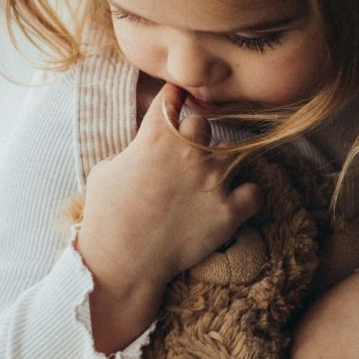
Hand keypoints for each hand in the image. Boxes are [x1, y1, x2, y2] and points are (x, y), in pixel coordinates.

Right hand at [76, 82, 261, 351]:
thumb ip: (132, 150)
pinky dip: (247, 196)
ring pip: (233, 151)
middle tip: (187, 155)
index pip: (173, 96)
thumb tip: (143, 148)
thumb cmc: (105, 217)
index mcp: (156, 136)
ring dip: (221, 163)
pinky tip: (234, 201)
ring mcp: (213, 180)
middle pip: (204, 123)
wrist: (122, 262)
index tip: (176, 101)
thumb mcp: (105, 171)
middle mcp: (189, 151)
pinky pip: (254, 191)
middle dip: (196, 135)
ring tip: (209, 179)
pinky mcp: (229, 211)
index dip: (174, 97)